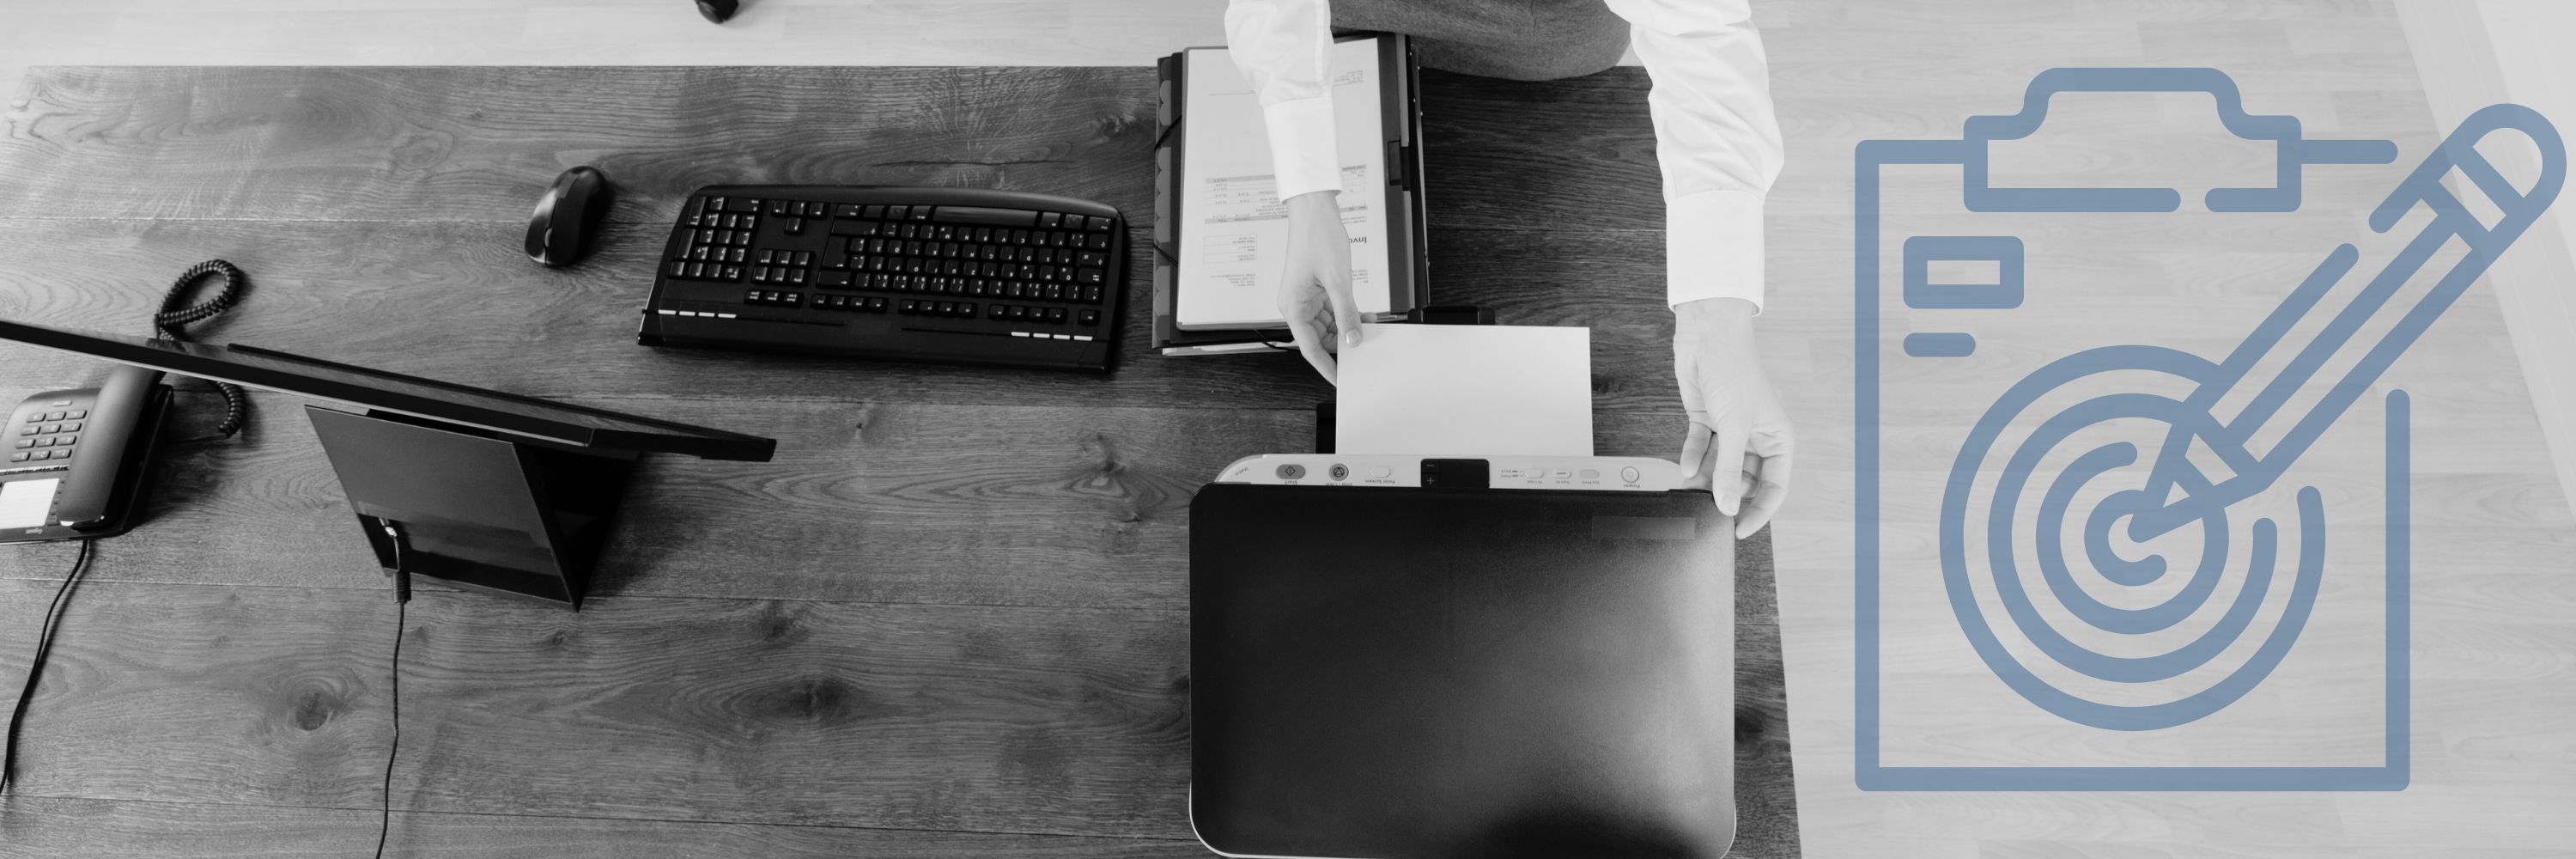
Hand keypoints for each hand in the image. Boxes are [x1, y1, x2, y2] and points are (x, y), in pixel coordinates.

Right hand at [1276, 190, 1362, 383]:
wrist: (1314, 211)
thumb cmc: (1317, 238)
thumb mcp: (1338, 282)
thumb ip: (1346, 314)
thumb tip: (1353, 339)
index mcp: (1293, 307)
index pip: (1310, 348)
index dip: (1327, 367)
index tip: (1341, 381)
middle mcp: (1296, 305)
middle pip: (1319, 338)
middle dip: (1342, 344)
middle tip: (1364, 350)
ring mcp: (1306, 298)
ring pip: (1328, 325)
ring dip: (1347, 327)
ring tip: (1368, 328)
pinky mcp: (1315, 290)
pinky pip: (1332, 311)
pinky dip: (1347, 315)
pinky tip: (1363, 316)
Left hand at [1673, 297, 1792, 538]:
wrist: (1708, 337)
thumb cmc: (1735, 371)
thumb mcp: (1734, 427)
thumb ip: (1729, 469)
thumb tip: (1727, 505)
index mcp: (1777, 438)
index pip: (1774, 487)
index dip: (1759, 511)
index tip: (1740, 529)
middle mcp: (1755, 436)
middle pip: (1743, 480)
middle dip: (1726, 493)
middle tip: (1708, 508)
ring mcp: (1730, 429)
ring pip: (1718, 467)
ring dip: (1705, 479)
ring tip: (1691, 490)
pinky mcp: (1707, 420)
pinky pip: (1700, 449)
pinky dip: (1692, 458)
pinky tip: (1684, 467)